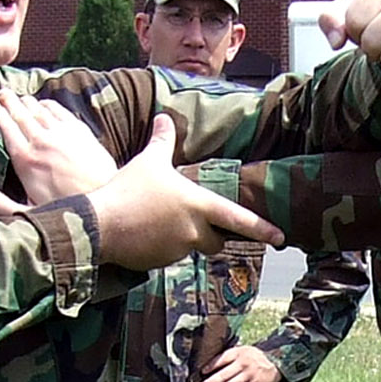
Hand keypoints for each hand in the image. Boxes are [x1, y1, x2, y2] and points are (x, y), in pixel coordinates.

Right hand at [0, 91, 119, 205]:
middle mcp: (40, 141)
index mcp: (25, 159)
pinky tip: (44, 103)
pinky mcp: (79, 131)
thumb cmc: (66, 210)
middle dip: (9, 101)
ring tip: (19, 97)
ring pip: (39, 110)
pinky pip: (59, 111)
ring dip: (27, 101)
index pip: (7, 129)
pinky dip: (49, 104)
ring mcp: (60, 134)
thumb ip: (2, 205)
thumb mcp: (29, 213)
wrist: (103, 201)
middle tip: (2, 92)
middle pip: (20, 114)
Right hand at [81, 115, 282, 271]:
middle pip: (216, 240)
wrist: (100, 225)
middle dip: (210, 234)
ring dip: (182, 238)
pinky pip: (168, 257)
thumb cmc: (128, 189)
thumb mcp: (148, 161)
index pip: (237, 219)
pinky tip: (142, 234)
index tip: (280, 237)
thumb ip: (162, 142)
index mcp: (198, 204)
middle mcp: (194, 230)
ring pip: (190, 247)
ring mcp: (178, 249)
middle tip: (190, 220)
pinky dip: (161, 248)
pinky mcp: (160, 263)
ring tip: (153, 221)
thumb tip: (164, 118)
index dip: (262, 228)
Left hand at [199, 344, 281, 381]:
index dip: (211, 365)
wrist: (275, 363)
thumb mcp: (243, 351)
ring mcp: (249, 374)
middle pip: (225, 374)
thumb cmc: (253, 358)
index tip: (202, 372)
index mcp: (238, 352)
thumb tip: (210, 368)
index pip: (222, 359)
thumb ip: (230, 357)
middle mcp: (243, 363)